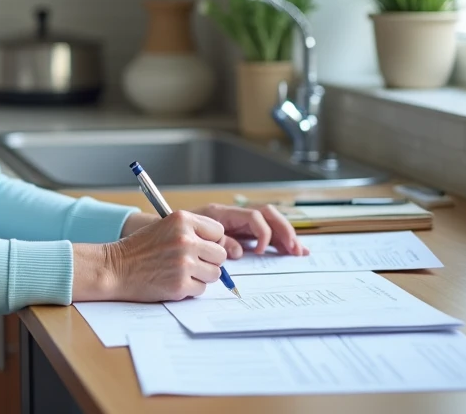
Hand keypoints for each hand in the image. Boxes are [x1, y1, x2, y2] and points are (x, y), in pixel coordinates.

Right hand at [75, 210, 227, 302]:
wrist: (115, 267)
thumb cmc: (139, 248)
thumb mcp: (165, 227)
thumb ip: (192, 231)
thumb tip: (222, 246)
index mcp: (182, 220)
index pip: (218, 231)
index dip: (211, 241)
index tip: (201, 247)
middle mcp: (186, 240)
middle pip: (220, 255)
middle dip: (209, 260)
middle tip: (191, 263)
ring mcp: (184, 263)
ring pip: (214, 274)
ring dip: (201, 276)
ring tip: (181, 272)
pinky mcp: (180, 284)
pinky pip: (201, 289)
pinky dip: (190, 289)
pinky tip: (173, 281)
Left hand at [191, 203, 307, 258]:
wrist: (166, 232)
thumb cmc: (180, 233)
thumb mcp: (196, 236)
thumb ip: (219, 242)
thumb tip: (239, 251)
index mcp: (224, 213)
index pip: (254, 216)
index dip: (263, 232)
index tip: (261, 251)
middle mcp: (235, 215)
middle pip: (268, 214)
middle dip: (284, 230)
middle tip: (295, 249)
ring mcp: (239, 222)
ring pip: (270, 222)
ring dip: (286, 235)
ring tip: (299, 252)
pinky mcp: (239, 232)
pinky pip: (263, 232)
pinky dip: (277, 241)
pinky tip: (289, 250)